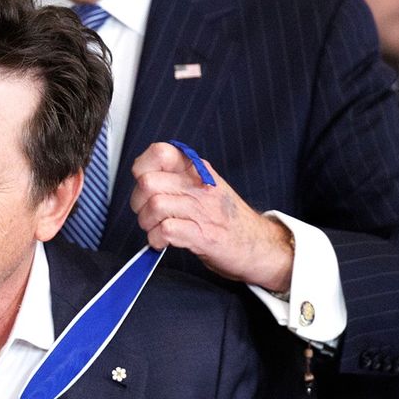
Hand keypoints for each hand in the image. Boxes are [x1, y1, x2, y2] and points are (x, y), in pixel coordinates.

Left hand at [130, 142, 293, 291]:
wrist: (260, 245)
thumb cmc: (227, 218)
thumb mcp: (205, 187)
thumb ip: (178, 177)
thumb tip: (143, 176)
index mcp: (198, 170)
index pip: (160, 152)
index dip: (142, 168)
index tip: (143, 185)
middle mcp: (200, 186)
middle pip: (148, 182)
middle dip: (138, 203)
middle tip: (147, 214)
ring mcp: (203, 210)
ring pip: (155, 206)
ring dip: (147, 223)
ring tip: (156, 229)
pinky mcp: (204, 235)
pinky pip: (166, 231)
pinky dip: (157, 239)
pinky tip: (163, 242)